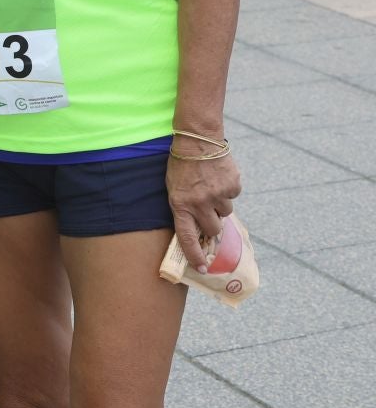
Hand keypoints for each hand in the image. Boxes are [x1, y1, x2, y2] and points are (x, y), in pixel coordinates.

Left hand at [167, 146, 241, 272]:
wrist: (197, 139)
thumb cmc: (181, 165)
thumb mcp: (174, 187)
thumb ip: (185, 207)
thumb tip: (199, 228)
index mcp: (180, 204)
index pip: (187, 236)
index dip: (194, 254)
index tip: (201, 268)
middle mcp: (199, 203)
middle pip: (213, 228)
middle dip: (212, 224)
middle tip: (208, 211)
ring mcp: (217, 195)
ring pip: (225, 212)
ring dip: (220, 204)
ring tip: (210, 185)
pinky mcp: (232, 186)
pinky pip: (233, 196)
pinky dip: (228, 189)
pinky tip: (218, 176)